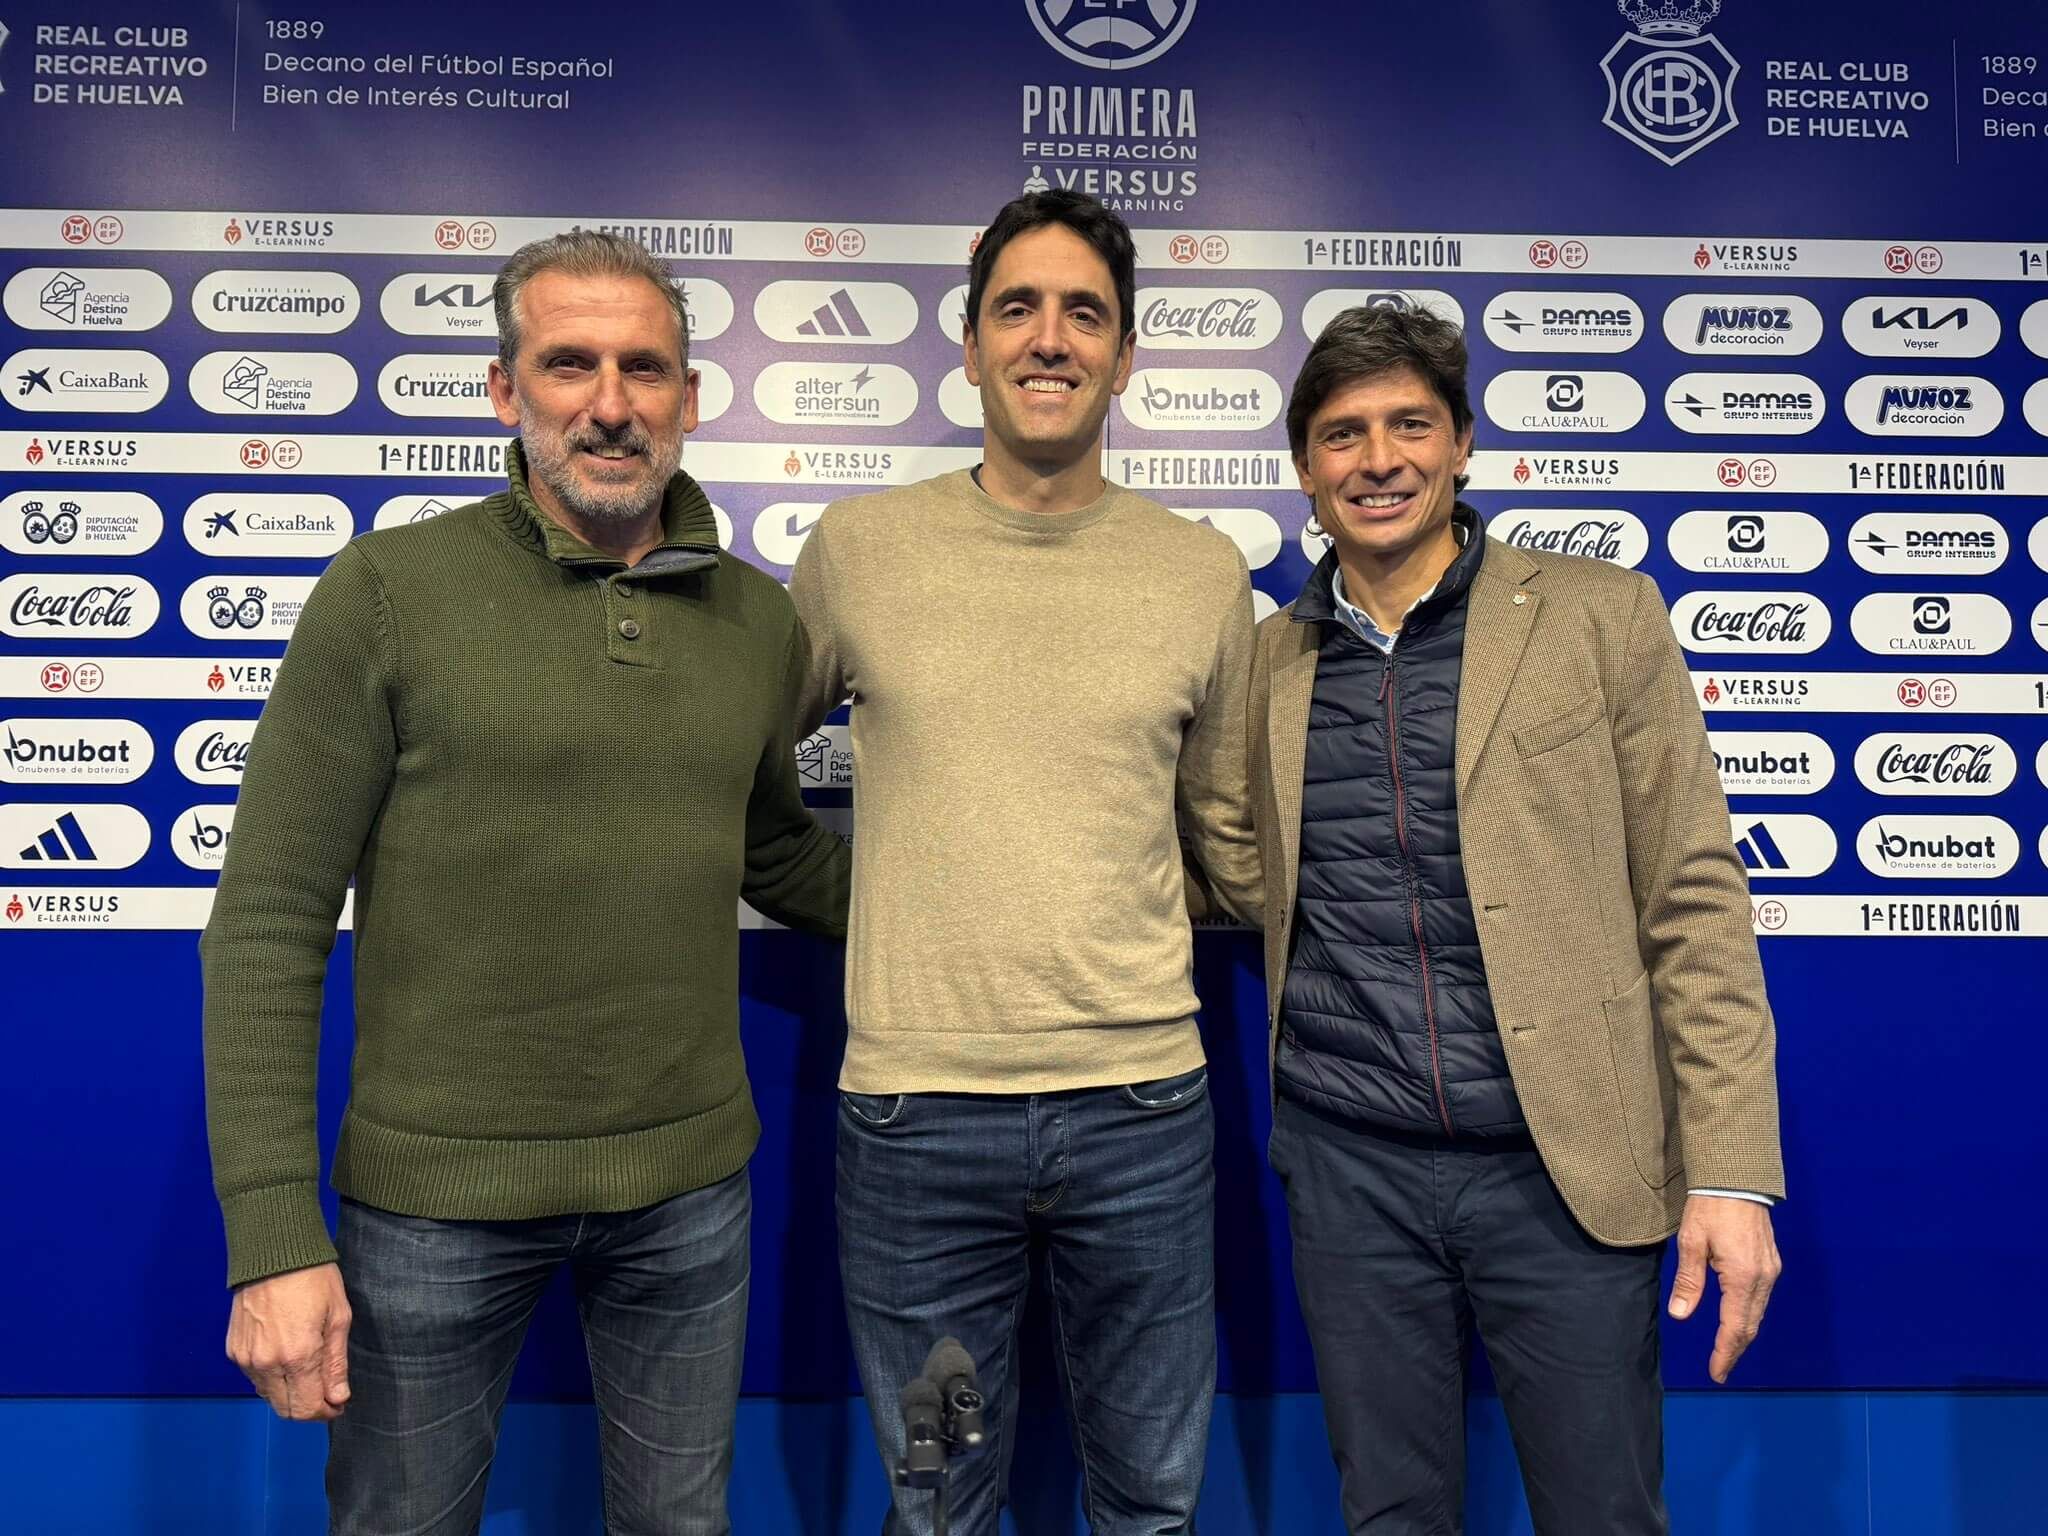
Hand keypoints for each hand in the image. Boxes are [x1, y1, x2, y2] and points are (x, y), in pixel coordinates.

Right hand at [226, 1261, 352, 1419]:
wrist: (273, 1253)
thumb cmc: (313, 1279)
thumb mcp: (338, 1318)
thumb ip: (336, 1364)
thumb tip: (338, 1398)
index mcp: (297, 1356)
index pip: (307, 1408)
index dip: (325, 1412)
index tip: (338, 1404)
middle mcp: (267, 1363)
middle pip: (285, 1409)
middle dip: (308, 1407)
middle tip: (327, 1393)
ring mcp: (246, 1358)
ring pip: (269, 1396)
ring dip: (290, 1393)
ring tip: (310, 1372)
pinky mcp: (234, 1350)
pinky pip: (255, 1378)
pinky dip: (272, 1378)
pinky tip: (288, 1359)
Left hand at [1667, 1194, 1781, 1383]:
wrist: (1736, 1180)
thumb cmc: (1710, 1208)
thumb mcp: (1691, 1243)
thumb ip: (1688, 1281)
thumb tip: (1680, 1314)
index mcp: (1743, 1277)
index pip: (1734, 1327)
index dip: (1724, 1352)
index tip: (1716, 1372)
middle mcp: (1764, 1278)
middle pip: (1750, 1325)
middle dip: (1734, 1349)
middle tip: (1719, 1369)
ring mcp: (1771, 1270)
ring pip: (1758, 1313)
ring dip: (1742, 1334)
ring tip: (1725, 1351)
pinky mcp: (1771, 1263)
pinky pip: (1761, 1299)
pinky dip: (1749, 1316)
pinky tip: (1737, 1321)